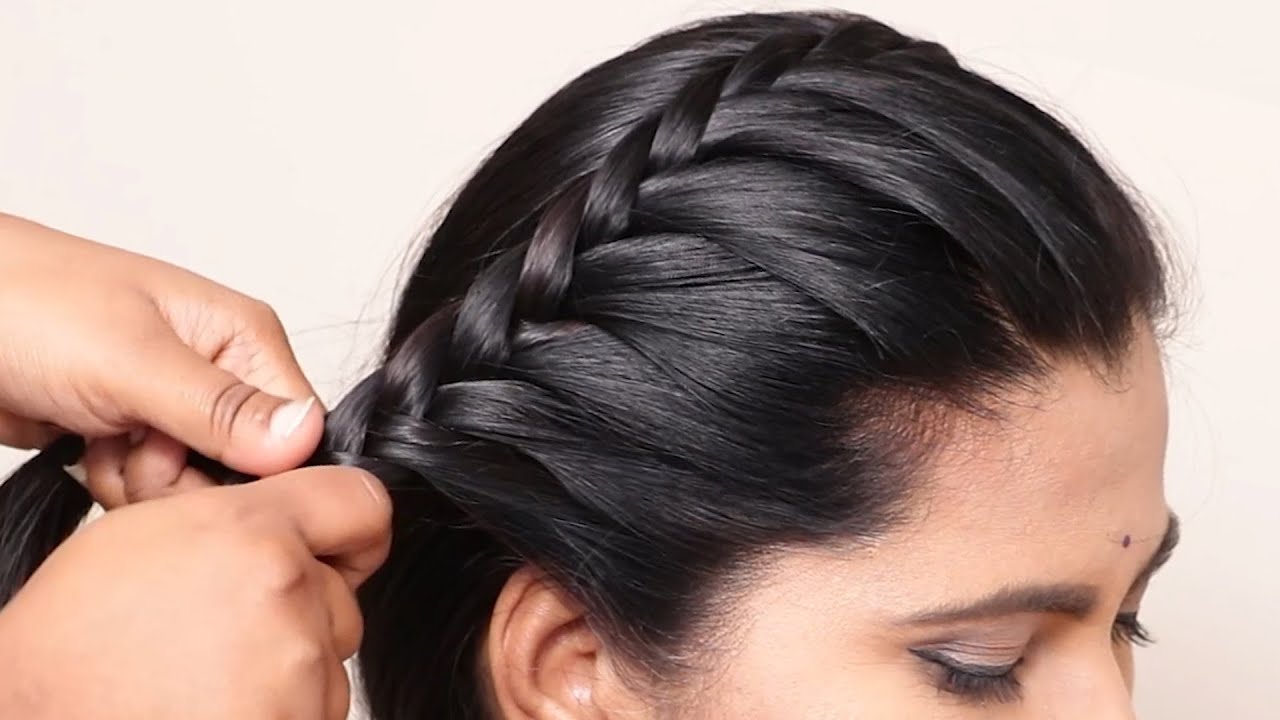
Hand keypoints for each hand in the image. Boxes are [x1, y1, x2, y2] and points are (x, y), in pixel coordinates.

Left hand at [0, 213, 322, 504]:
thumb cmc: (22, 304)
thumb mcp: (130, 360)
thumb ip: (221, 408)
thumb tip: (306, 438)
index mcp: (242, 337)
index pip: (297, 433)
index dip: (252, 469)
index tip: (191, 459)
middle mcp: (219, 372)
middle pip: (246, 472)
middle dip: (184, 477)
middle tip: (134, 442)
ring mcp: (174, 406)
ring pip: (195, 489)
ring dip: (141, 482)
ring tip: (101, 436)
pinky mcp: (132, 433)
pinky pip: (151, 491)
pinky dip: (113, 482)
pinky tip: (85, 447)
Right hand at [0, 466, 390, 719]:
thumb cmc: (73, 647)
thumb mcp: (148, 535)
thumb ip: (241, 518)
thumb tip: (297, 521)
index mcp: (250, 534)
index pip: (362, 504)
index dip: (346, 527)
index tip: (336, 545)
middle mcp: (284, 595)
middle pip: (342, 596)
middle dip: (302, 613)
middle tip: (226, 634)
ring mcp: (296, 670)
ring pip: (330, 661)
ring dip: (289, 671)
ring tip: (210, 679)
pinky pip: (319, 710)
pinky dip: (282, 713)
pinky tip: (219, 707)